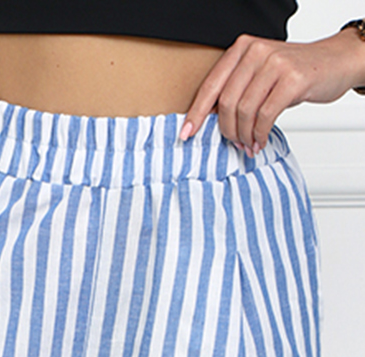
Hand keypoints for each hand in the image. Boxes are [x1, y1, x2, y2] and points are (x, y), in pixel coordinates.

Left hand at [180, 31, 363, 152]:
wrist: (333, 62)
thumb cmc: (293, 73)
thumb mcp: (259, 74)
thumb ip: (236, 89)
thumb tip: (208, 120)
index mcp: (242, 48)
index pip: (211, 85)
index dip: (196, 113)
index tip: (186, 134)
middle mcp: (256, 51)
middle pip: (226, 102)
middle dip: (227, 131)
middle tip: (234, 144)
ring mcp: (275, 63)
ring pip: (244, 111)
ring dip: (244, 135)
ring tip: (249, 144)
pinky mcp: (292, 78)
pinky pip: (266, 116)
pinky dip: (260, 134)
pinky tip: (260, 140)